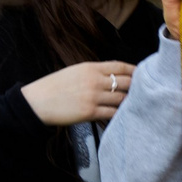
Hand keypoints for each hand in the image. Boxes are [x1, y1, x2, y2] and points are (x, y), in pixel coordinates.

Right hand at [20, 61, 136, 125]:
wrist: (36, 102)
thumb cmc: (54, 87)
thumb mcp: (74, 71)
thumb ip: (94, 72)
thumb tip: (114, 76)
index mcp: (90, 68)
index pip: (120, 67)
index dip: (135, 71)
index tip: (144, 74)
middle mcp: (94, 80)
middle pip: (126, 82)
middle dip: (137, 87)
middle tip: (145, 91)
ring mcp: (93, 97)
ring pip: (121, 98)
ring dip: (129, 101)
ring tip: (136, 104)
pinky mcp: (90, 112)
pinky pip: (113, 113)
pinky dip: (120, 114)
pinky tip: (124, 115)